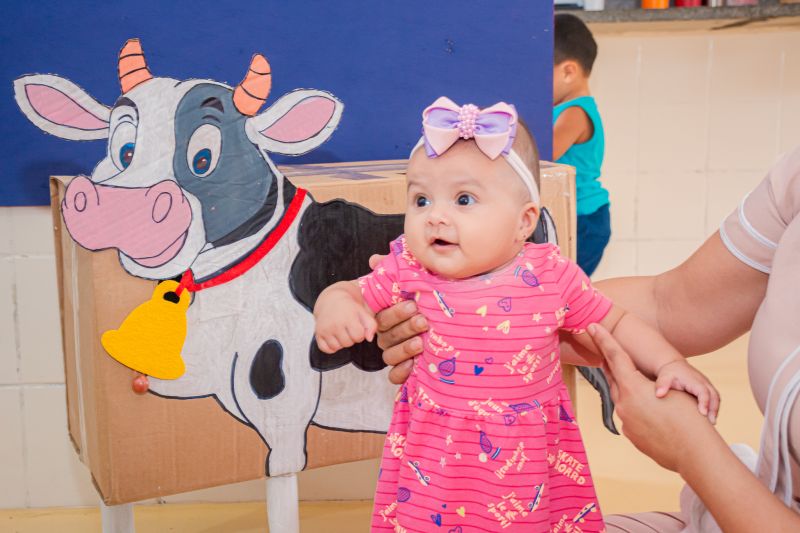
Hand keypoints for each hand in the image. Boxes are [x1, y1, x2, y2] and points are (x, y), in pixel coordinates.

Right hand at [314, 294, 376, 353]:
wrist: (331, 299)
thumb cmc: (350, 307)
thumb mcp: (363, 312)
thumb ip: (371, 325)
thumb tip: (369, 339)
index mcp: (348, 317)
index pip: (359, 336)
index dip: (360, 333)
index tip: (357, 326)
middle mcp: (335, 323)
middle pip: (348, 343)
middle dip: (351, 337)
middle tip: (348, 328)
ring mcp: (325, 329)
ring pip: (337, 347)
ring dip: (341, 342)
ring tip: (341, 332)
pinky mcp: (318, 333)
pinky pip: (325, 349)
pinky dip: (330, 346)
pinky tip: (334, 337)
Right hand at [369, 254, 428, 383]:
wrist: (432, 322)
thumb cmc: (414, 304)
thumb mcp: (402, 288)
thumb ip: (387, 272)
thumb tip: (375, 259)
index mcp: (385, 319)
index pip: (384, 317)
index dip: (396, 312)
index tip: (412, 305)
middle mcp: (387, 337)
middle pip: (388, 336)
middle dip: (406, 328)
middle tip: (423, 321)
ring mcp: (393, 354)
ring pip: (390, 355)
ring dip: (404, 349)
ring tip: (421, 342)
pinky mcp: (401, 371)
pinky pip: (394, 376)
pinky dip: (401, 373)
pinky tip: (413, 366)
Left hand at [588, 323, 714, 472]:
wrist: (695, 454)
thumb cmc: (690, 418)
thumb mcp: (672, 391)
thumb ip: (648, 386)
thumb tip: (639, 392)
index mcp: (633, 388)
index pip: (615, 357)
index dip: (604, 339)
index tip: (592, 325)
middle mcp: (624, 404)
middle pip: (615, 379)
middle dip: (613, 366)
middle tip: (607, 352)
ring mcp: (626, 422)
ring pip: (624, 400)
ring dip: (631, 393)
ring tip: (644, 389)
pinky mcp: (632, 436)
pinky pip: (632, 418)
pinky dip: (640, 413)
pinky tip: (655, 417)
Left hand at [655, 359, 720, 423]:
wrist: (674, 366)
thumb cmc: (669, 374)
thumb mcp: (663, 377)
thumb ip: (661, 385)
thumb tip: (658, 395)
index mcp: (694, 380)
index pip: (703, 391)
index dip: (704, 402)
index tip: (703, 413)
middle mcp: (704, 382)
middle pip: (714, 396)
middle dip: (714, 409)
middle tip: (711, 423)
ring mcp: (707, 385)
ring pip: (716, 398)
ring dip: (715, 410)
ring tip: (711, 423)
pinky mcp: (707, 389)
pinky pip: (714, 399)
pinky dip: (713, 408)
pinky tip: (709, 419)